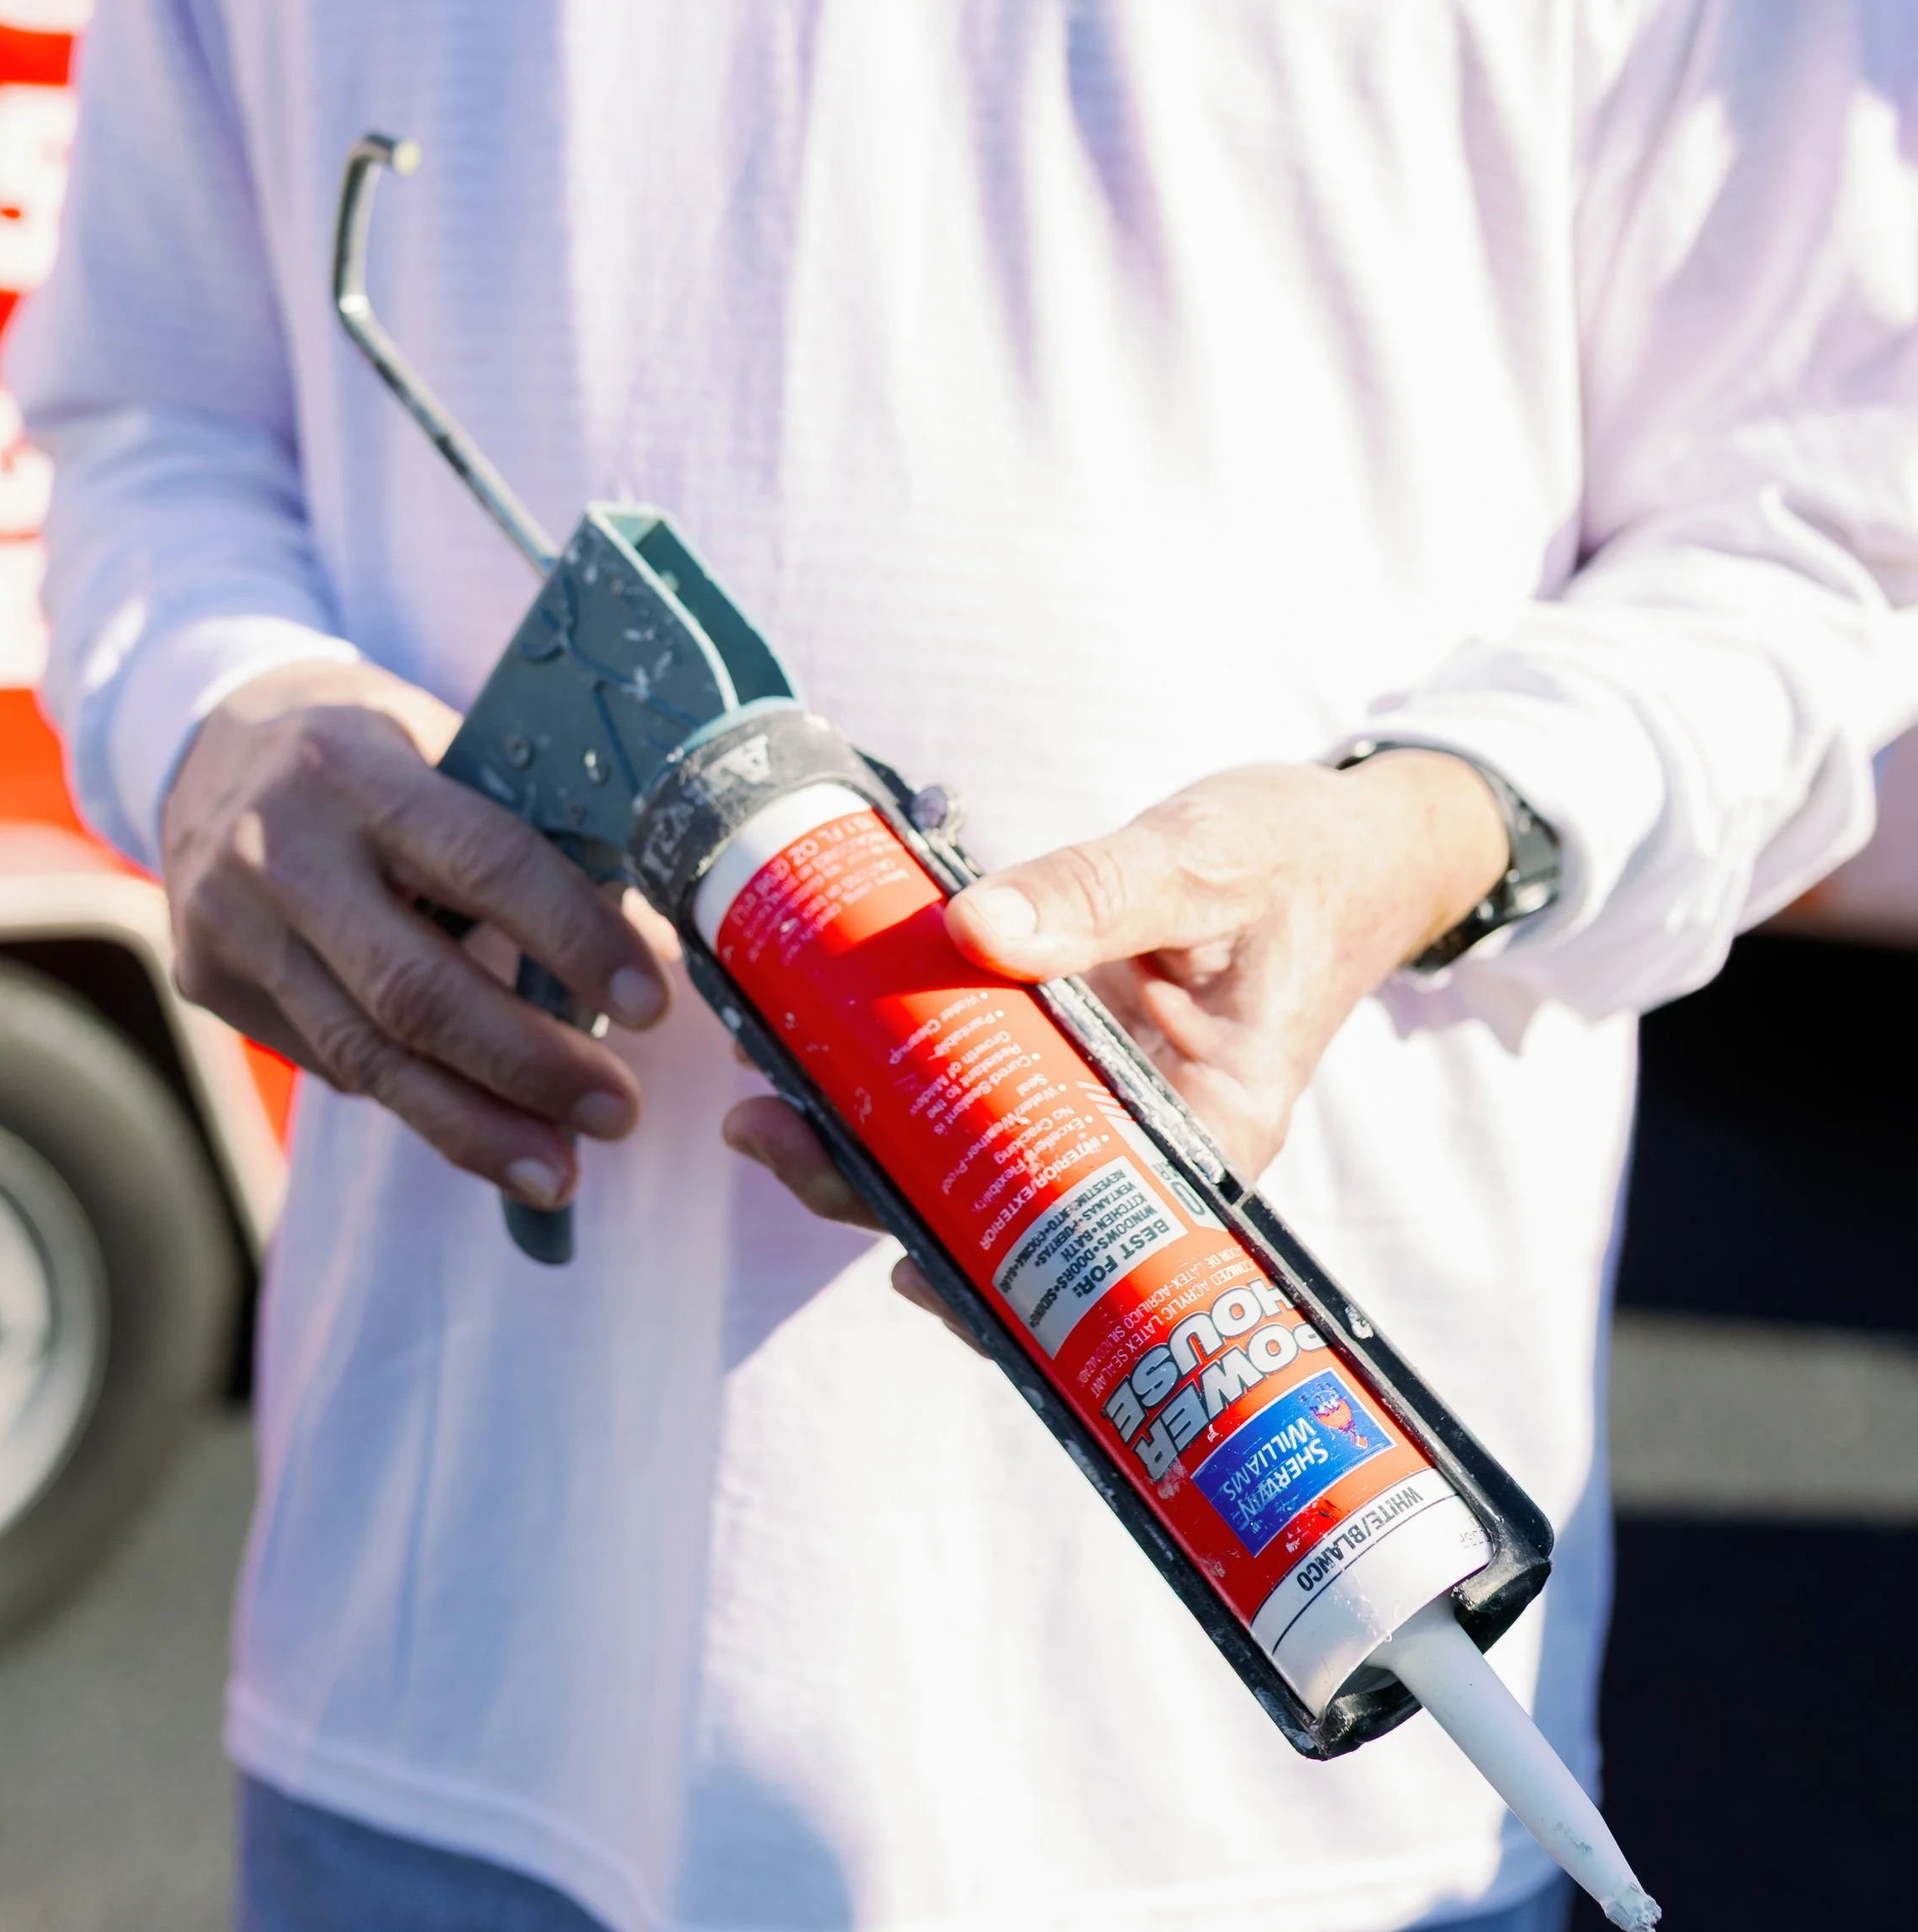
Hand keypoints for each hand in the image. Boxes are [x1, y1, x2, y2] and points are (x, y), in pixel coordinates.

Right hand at [162, 656, 676, 1206]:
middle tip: (619, 1113)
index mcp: (357, 770)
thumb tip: (656, 938)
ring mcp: (232, 925)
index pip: (483, 864)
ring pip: (364, 1054)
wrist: (204, 742)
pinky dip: (413, 1099)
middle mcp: (281, 851)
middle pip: (415, 989)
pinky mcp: (207, 982)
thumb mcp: (440, 744)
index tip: (653, 1002)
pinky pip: (327, 1061)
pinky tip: (479, 1128)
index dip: (574, 939)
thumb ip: (528, 829)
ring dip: (474, 1126)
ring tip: (561, 1170)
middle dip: (529, 1065)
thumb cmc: (366, 747)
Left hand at [725, 753, 1506, 1301]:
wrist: (1354, 840)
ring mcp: (1111, 1098)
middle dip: (881, 1189)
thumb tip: (971, 930)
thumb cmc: (1301, 857)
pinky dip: (907, 1068)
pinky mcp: (1078, 1051)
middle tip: (763, 1130)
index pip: (1094, 1243)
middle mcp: (1156, 1139)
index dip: (988, 1273)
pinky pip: (986, 1083)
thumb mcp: (1206, 858)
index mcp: (1214, 1128)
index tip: (889, 1251)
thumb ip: (1096, 890)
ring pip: (981, 1150)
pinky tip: (823, 1040)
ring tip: (760, 1094)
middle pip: (1010, 1207)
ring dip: (870, 1132)